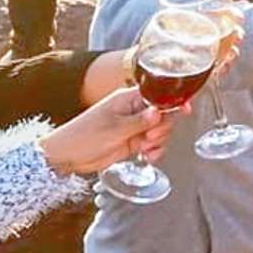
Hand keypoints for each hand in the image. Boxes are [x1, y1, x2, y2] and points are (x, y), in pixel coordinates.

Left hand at [38, 87, 171, 174]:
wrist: (68, 156)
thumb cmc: (84, 136)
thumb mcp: (114, 128)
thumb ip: (140, 121)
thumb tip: (160, 112)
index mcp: (127, 99)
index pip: (157, 96)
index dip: (172, 102)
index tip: (185, 109)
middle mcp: (133, 111)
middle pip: (164, 115)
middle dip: (162, 128)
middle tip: (149, 136)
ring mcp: (134, 127)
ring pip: (160, 131)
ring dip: (158, 142)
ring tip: (144, 147)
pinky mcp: (133, 142)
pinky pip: (153, 145)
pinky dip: (154, 151)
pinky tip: (147, 156)